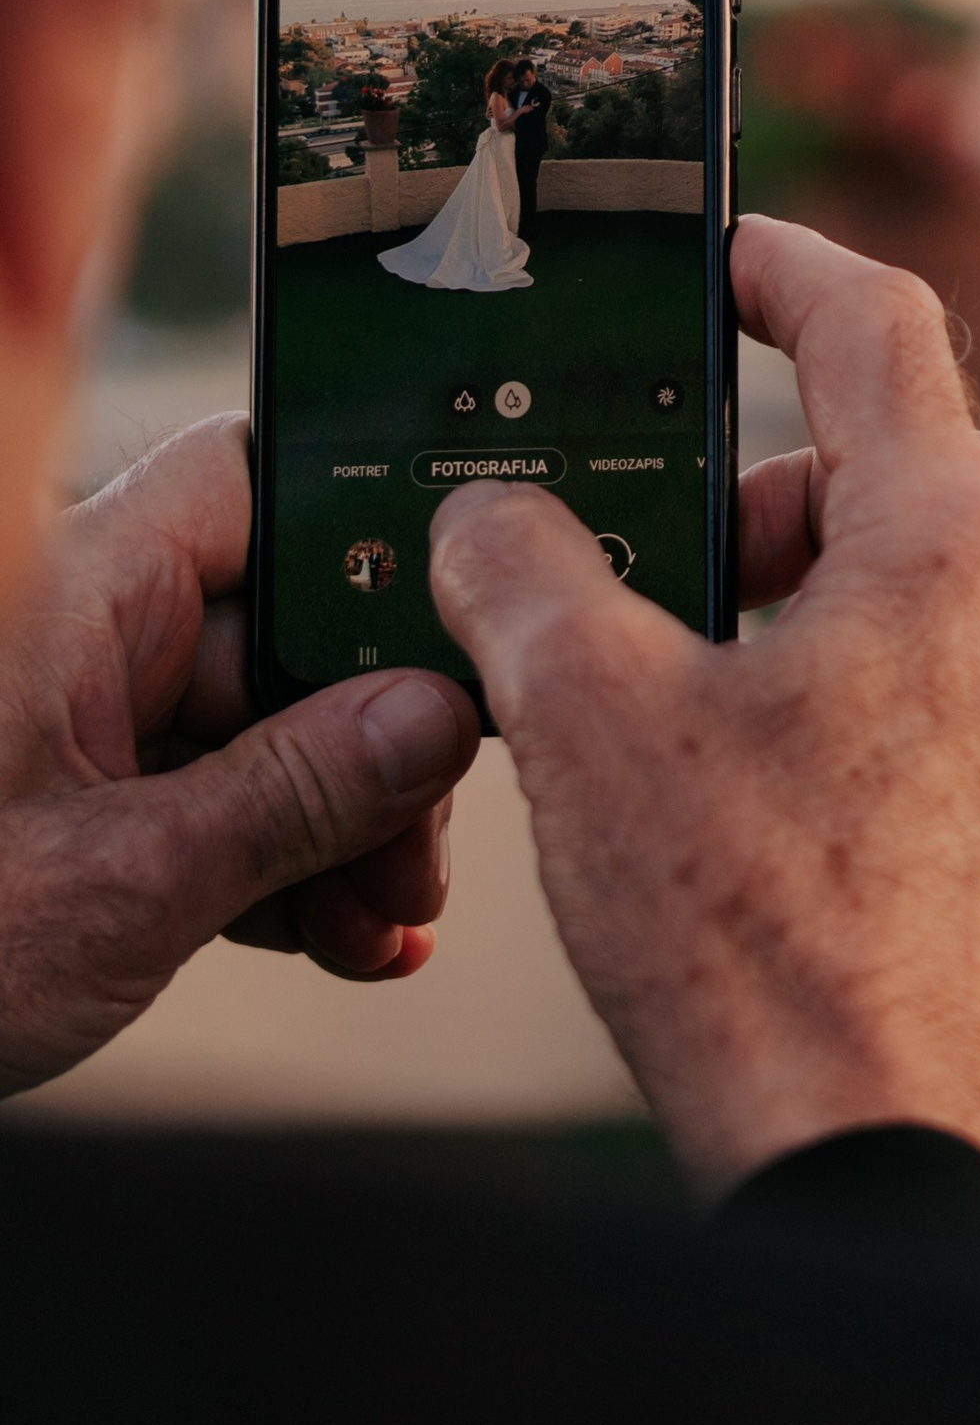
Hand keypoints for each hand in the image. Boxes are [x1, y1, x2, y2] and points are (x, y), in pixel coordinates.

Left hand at [0, 418, 481, 1096]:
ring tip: (383, 923)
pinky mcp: (71, 804)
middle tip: (425, 851)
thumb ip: (295, 793)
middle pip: (282, 625)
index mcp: (80, 588)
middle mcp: (81, 630)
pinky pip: (208, 796)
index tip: (464, 636)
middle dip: (377, 736)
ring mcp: (75, 720)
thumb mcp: (126, 886)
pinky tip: (339, 940)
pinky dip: (277, 863)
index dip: (373, 537)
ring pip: (258, 724)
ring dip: (341, 820)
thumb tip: (437, 716)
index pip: (260, 484)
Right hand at [428, 217, 979, 1199]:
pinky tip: (788, 830)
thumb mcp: (582, 717)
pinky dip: (885, 746)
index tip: (729, 261)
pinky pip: (978, 746)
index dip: (787, 269)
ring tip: (704, 727)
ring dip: (829, 633)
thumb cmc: (740, 932)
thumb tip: (494, 519)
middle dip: (775, 508)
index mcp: (952, 547)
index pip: (880, 328)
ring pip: (946, 624)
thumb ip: (526, 574)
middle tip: (658, 584)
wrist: (860, 1159)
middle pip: (908, 486)